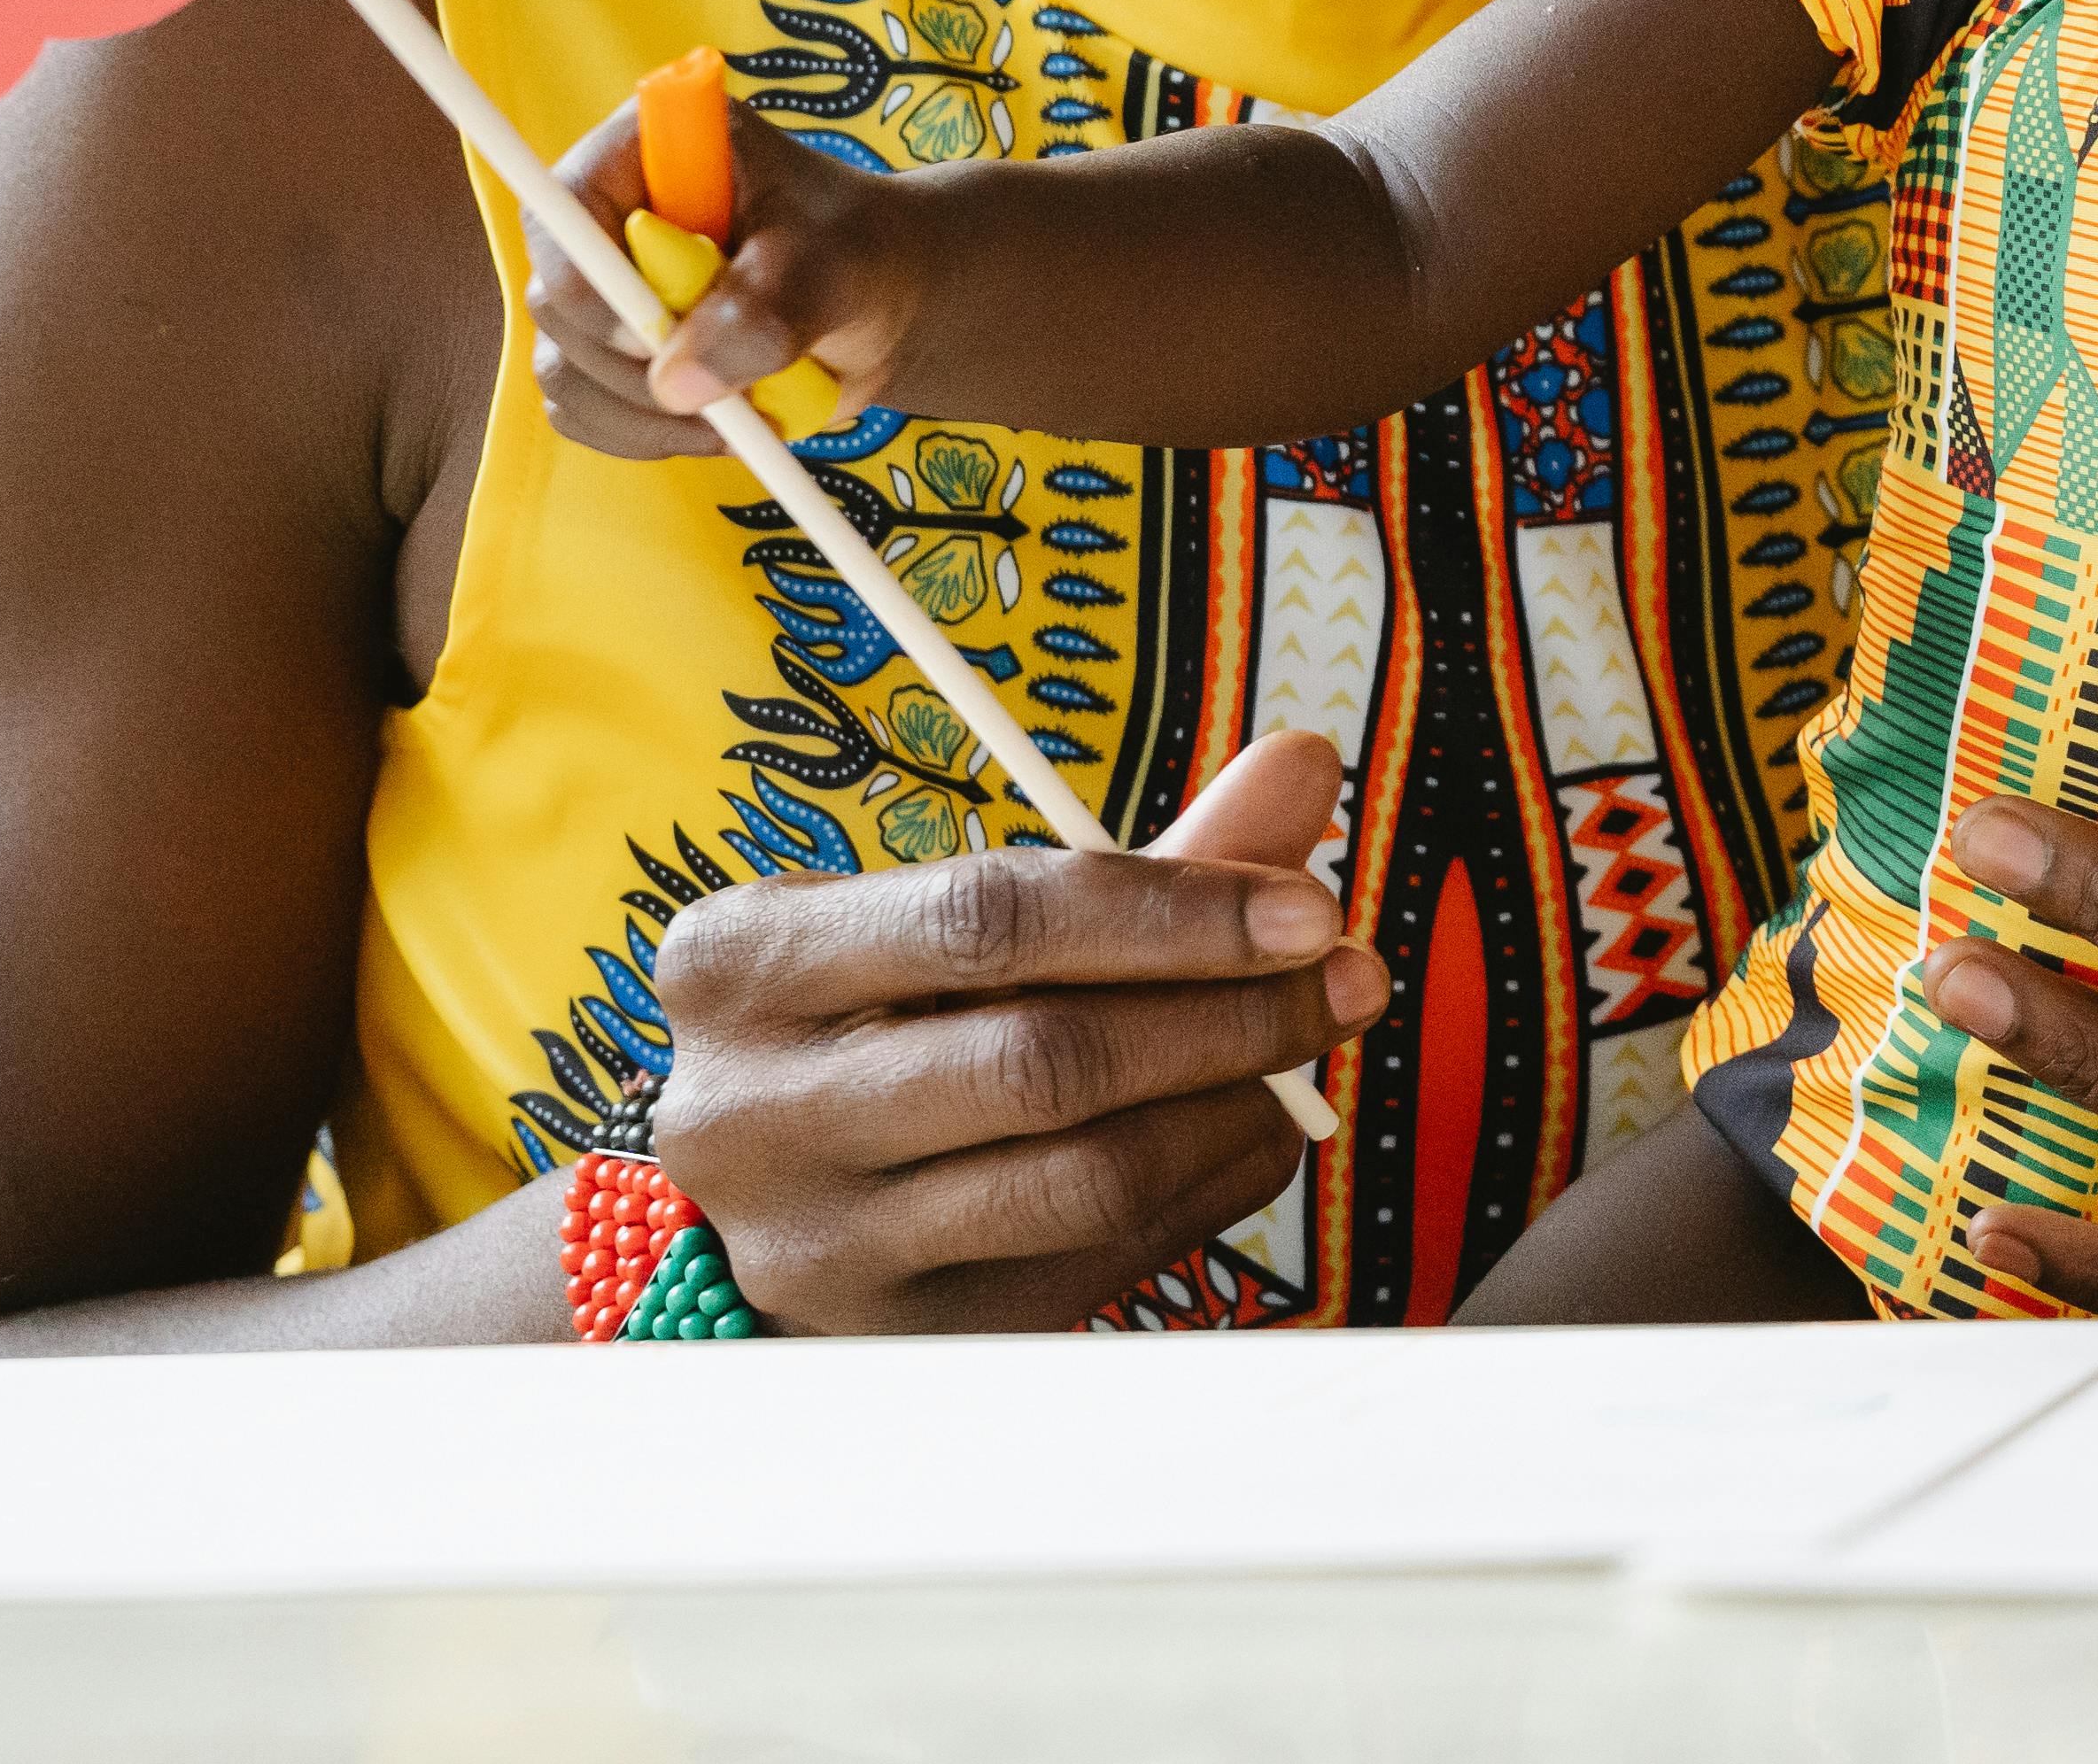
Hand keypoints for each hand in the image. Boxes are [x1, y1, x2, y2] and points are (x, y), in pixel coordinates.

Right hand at [527, 90, 921, 455]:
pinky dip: (643, 436)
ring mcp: (600, 289)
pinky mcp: (608, 352)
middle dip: (634, 365)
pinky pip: (583, 412)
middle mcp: (604, 217)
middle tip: (724, 392)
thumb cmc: (857, 251)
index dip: (589, 281)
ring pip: (563, 368)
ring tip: (742, 416)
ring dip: (644, 414)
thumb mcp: (829, 267)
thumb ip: (762, 314)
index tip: (652, 337)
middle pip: (556, 302)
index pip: (565, 209)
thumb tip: (675, 385)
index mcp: (645, 151)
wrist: (881, 299)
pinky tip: (718, 429)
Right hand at [643, 731, 1386, 1334]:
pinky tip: (1254, 1127)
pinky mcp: (906, 1334)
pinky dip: (1210, 1185)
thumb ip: (1145, 858)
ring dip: (1238, 1105)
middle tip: (1350, 977)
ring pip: (1088, 1175)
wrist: (777, 1201)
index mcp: (747, 961)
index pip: (994, 917)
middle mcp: (754, 1111)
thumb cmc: (892, 1022)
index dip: (1174, 911)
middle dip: (1231, 1013)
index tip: (1308, 909)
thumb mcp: (966, 923)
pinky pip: (1107, 1255)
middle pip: (1048, 1058)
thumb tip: (1308, 764)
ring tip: (1309, 1051)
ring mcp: (821, 1243)